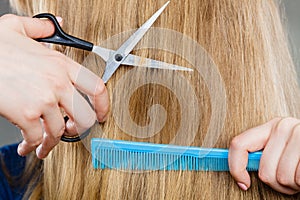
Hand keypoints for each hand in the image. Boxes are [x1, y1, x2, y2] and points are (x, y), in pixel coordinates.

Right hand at [0, 14, 108, 158]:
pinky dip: (33, 145)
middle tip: (71, 131)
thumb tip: (55, 25)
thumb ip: (41, 28)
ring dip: (52, 142)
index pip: (96, 87)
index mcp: (61, 64)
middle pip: (85, 116)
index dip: (103, 105)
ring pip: (59, 131)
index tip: (101, 114)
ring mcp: (44, 100)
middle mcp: (58, 83)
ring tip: (44, 143)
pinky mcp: (26, 114)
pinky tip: (28, 144)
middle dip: (79, 129)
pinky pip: (37, 137)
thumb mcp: (18, 28)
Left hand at [229, 117, 299, 194]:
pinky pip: (298, 178)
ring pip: (282, 178)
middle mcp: (284, 127)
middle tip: (289, 179)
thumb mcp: (281, 147)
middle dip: (277, 184)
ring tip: (299, 175)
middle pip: (264, 171)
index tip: (243, 183)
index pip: (239, 145)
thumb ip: (262, 154)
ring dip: (292, 185)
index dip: (236, 168)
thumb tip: (239, 171)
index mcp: (271, 126)